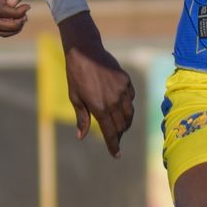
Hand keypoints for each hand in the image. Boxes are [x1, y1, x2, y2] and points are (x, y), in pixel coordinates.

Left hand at [59, 12, 135, 156]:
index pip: (110, 133)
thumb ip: (82, 118)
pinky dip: (127, 106)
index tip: (116, 155)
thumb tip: (81, 137)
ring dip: (125, 123)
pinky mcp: (126, 81)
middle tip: (115, 140)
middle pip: (121, 126)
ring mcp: (122, 90)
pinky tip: (121, 106)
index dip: (113, 146)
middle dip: (118, 135)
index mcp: (99, 107)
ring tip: (120, 126)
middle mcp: (114, 101)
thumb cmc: (76, 75)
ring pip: (129, 114)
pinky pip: (131, 98)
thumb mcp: (75, 97)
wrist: (85, 52)